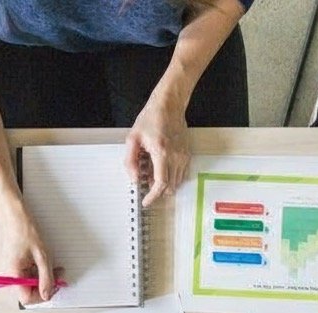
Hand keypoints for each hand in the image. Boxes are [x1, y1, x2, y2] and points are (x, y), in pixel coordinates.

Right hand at [0, 207, 59, 303]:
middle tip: (58, 276)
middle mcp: (11, 276)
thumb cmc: (25, 232)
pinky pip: (29, 276)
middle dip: (45, 285)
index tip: (53, 287)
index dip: (42, 295)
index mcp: (14, 274)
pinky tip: (46, 264)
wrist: (16, 218)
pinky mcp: (17, 267)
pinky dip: (39, 272)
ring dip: (44, 278)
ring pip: (31, 284)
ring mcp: (14, 272)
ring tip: (54, 268)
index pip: (27, 298)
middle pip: (29, 292)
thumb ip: (46, 278)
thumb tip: (47, 294)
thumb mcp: (42, 256)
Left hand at [125, 92, 189, 207]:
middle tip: (146, 187)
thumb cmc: (151, 119)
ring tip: (153, 175)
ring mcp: (183, 156)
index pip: (160, 183)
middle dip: (157, 192)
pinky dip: (172, 178)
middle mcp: (175, 156)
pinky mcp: (187, 155)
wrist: (168, 106)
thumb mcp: (133, 139)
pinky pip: (182, 174)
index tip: (146, 201)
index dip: (153, 196)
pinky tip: (162, 171)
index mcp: (161, 152)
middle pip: (169, 187)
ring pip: (176, 183)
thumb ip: (130, 161)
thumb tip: (135, 178)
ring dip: (165, 185)